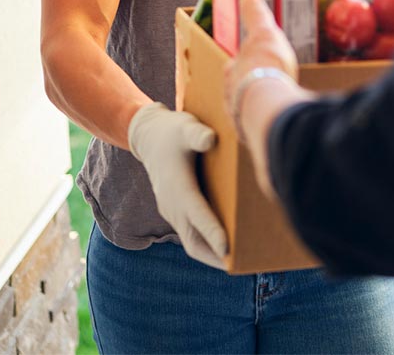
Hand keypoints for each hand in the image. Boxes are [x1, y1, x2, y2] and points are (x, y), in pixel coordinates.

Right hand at [128, 102, 227, 268]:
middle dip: (216, 256)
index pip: (197, 215)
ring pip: (192, 242)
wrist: (150, 137)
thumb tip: (211, 139)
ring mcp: (173, 211)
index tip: (229, 249)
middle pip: (194, 241)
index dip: (212, 233)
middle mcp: (173, 206)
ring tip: (241, 263)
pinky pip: (192, 235)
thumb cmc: (174, 131)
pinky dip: (208, 244)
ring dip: (213, 255)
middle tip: (244, 266)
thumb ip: (197, 134)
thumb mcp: (186, 127)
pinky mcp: (177, 211)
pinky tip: (230, 246)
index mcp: (178, 188)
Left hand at [224, 0, 299, 120]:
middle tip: (262, 84)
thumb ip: (255, 15)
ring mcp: (243, 118)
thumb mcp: (263, 32)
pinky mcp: (257, 135)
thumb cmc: (265, 67)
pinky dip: (268, 123)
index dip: (240, 62)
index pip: (232, 66)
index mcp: (232, 73)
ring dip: (256, 108)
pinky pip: (261, 127)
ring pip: (247, 111)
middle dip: (247, 88)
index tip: (245, 61)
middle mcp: (232, 97)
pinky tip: (279, 122)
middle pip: (238, 92)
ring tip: (272, 105)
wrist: (270, 105)